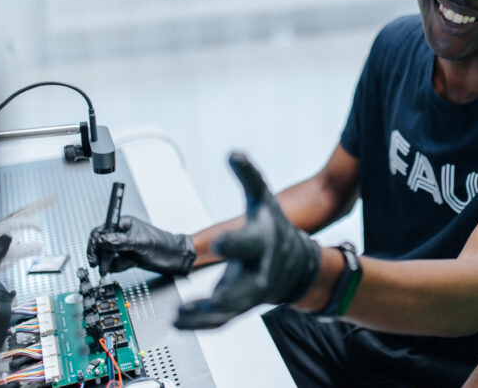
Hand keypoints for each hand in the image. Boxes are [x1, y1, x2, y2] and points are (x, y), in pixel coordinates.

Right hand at [86, 216, 195, 276]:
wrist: (174, 258)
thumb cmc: (162, 244)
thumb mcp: (139, 242)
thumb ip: (119, 242)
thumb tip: (101, 241)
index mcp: (123, 224)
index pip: (101, 231)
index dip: (94, 243)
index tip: (93, 255)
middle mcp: (121, 234)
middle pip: (101, 245)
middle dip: (102, 257)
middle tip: (102, 267)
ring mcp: (123, 246)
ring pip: (106, 256)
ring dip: (112, 263)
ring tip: (125, 263)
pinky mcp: (126, 257)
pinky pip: (114, 263)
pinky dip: (119, 266)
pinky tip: (130, 264)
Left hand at [174, 152, 321, 329]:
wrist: (298, 265)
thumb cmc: (275, 230)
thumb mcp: (264, 199)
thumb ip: (248, 176)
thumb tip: (234, 153)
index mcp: (263, 242)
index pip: (250, 242)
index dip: (235, 242)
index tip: (219, 241)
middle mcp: (259, 271)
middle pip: (246, 285)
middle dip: (227, 293)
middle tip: (207, 299)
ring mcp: (251, 293)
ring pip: (231, 309)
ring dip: (206, 315)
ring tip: (181, 316)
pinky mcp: (240, 306)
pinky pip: (221, 320)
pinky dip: (201, 324)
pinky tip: (179, 323)